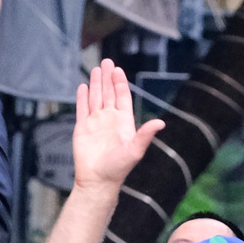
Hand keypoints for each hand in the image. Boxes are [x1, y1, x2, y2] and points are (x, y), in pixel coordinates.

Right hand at [71, 60, 165, 192]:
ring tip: (95, 69)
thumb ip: (146, 135)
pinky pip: (82, 109)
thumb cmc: (118, 168)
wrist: (97, 181)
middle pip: (108, 93)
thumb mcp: (135, 150)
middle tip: (106, 61)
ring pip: (95, 98)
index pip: (122, 97)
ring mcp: (95, 123)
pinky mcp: (82, 129)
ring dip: (95, 84)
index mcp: (123, 122)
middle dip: (107, 78)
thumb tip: (161, 123)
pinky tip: (83, 87)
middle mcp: (109, 119)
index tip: (117, 70)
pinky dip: (82, 98)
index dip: (120, 83)